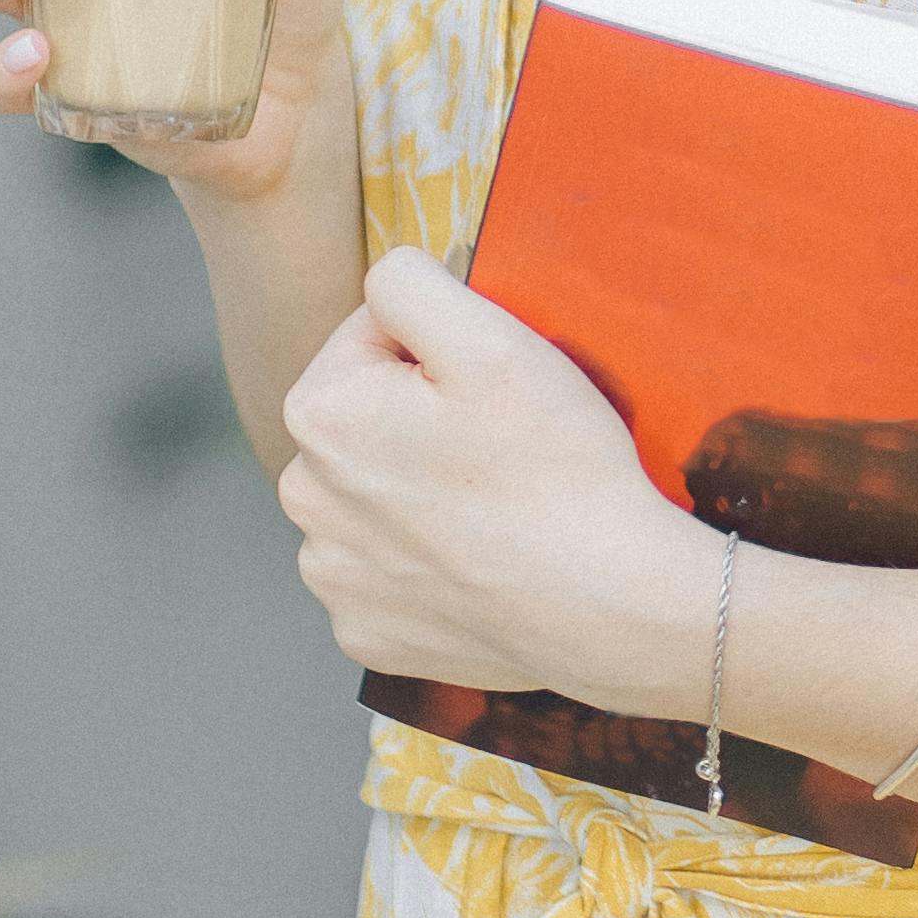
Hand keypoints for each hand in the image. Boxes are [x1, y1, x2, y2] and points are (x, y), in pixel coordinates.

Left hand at [276, 248, 705, 701]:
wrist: (612, 605)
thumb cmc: (556, 467)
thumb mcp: (491, 336)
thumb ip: (410, 282)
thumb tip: (385, 283)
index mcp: (320, 414)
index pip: (372, 337)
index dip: (439, 350)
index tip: (490, 389)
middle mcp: (305, 499)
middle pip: (366, 420)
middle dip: (418, 418)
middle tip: (500, 444)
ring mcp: (333, 578)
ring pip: (373, 499)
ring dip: (417, 492)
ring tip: (494, 506)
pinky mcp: (365, 635)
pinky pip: (388, 576)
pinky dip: (426, 566)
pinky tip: (480, 564)